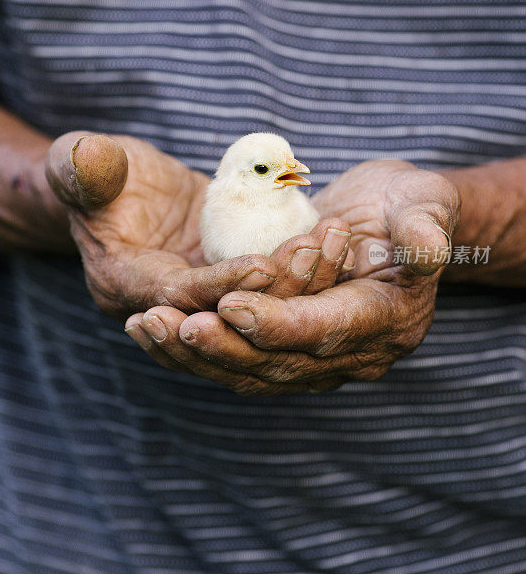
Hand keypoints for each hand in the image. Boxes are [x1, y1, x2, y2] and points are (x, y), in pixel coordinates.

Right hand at [46, 132, 350, 322]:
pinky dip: (303, 269)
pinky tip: (336, 243)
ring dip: (299, 279)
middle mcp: (167, 304)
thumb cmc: (99, 173)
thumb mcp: (82, 164)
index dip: (221, 283)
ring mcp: (204, 296)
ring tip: (334, 242)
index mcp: (124, 284)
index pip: (177, 296)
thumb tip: (85, 156)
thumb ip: (81, 166)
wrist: (123, 190)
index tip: (265, 264)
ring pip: (257, 303)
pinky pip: (270, 285)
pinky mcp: (231, 282)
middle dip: (274, 290)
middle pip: (225, 311)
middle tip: (316, 255)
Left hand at [125, 160, 458, 394]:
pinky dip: (196, 350)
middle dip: (223, 346)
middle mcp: (353, 353)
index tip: (230, 305)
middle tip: (172, 324)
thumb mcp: (425, 202)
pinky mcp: (287, 349)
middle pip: (280, 364)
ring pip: (250, 371)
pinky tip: (154, 331)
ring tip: (146, 328)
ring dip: (196, 354)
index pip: (326, 331)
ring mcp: (318, 358)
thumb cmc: (409, 204)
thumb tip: (425, 251)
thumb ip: (425, 226)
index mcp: (387, 321)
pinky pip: (238, 360)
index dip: (279, 323)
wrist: (391, 219)